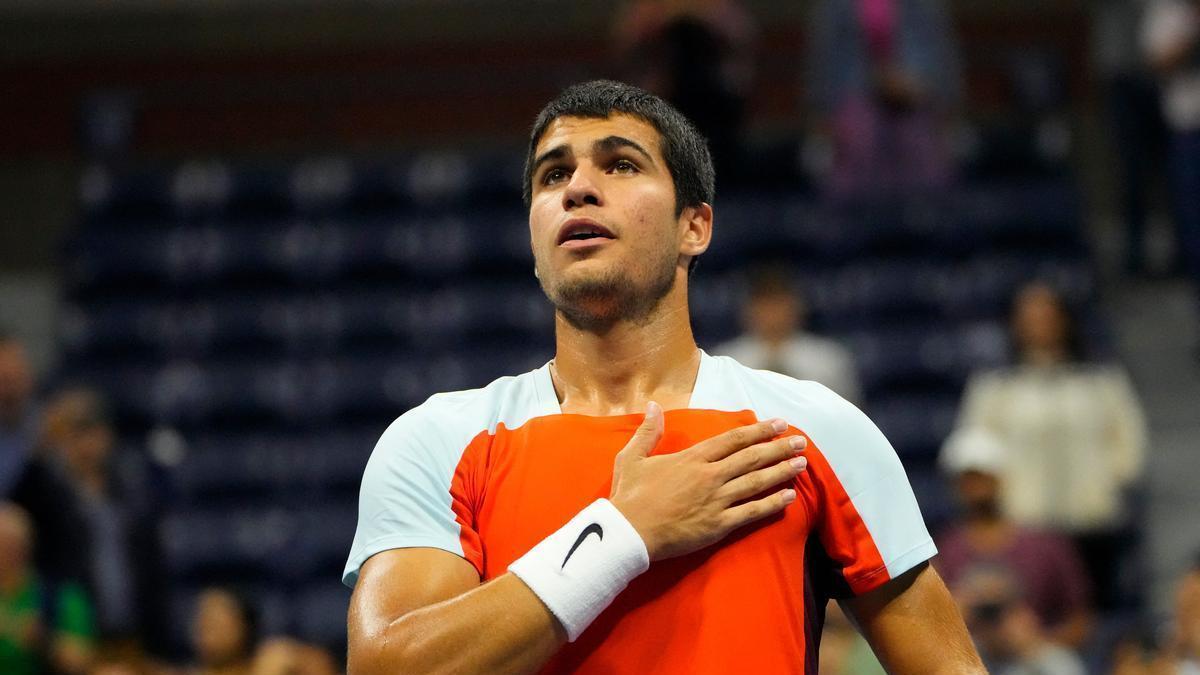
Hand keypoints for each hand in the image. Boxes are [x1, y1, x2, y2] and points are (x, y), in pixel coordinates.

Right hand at [609, 402, 806, 560]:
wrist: (628, 533)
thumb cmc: (629, 496)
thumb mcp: (633, 458)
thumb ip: (648, 431)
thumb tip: (654, 405)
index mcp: (692, 458)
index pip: (733, 439)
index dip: (759, 430)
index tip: (779, 423)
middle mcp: (710, 476)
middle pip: (752, 458)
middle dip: (779, 448)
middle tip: (801, 442)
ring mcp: (716, 501)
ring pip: (757, 482)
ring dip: (781, 471)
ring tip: (801, 464)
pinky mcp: (718, 525)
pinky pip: (752, 512)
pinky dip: (772, 504)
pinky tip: (789, 497)